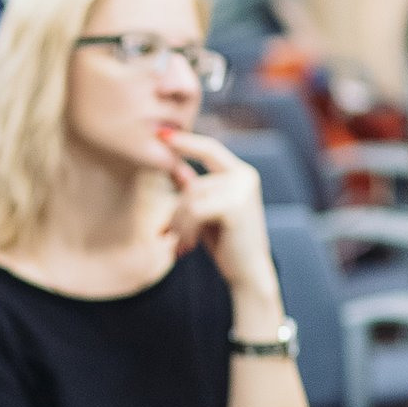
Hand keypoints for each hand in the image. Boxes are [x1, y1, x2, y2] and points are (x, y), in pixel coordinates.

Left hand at [157, 130, 272, 292]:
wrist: (247, 273)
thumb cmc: (227, 243)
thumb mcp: (206, 212)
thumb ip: (195, 190)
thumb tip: (176, 168)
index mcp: (241, 174)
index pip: (209, 149)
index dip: (185, 141)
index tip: (160, 133)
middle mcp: (245, 177)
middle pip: (192, 185)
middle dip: (175, 212)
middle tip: (167, 235)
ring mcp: (242, 190)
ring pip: (189, 198)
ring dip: (178, 224)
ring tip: (179, 244)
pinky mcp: (234, 206)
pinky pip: (193, 211)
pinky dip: (184, 230)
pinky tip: (187, 247)